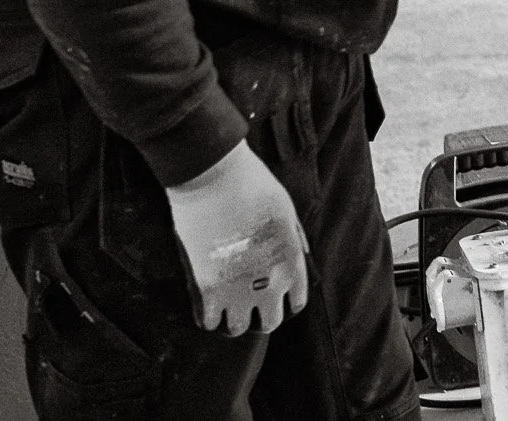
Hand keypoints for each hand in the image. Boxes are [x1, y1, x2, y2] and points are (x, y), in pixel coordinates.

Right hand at [164, 140, 308, 334]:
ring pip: (237, 328)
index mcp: (292, 262)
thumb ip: (294, 240)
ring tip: (226, 305)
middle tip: (247, 303)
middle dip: (260, 315)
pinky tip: (207, 304)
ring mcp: (239, 289)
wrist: (215, 179)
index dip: (284, 301)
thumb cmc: (253, 187)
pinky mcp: (209, 289)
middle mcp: (270, 282)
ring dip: (232, 319)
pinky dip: (208, 317)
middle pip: (269, 322)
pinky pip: (208, 322)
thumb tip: (301, 256)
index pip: (296, 303)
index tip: (272, 297)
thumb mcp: (287, 212)